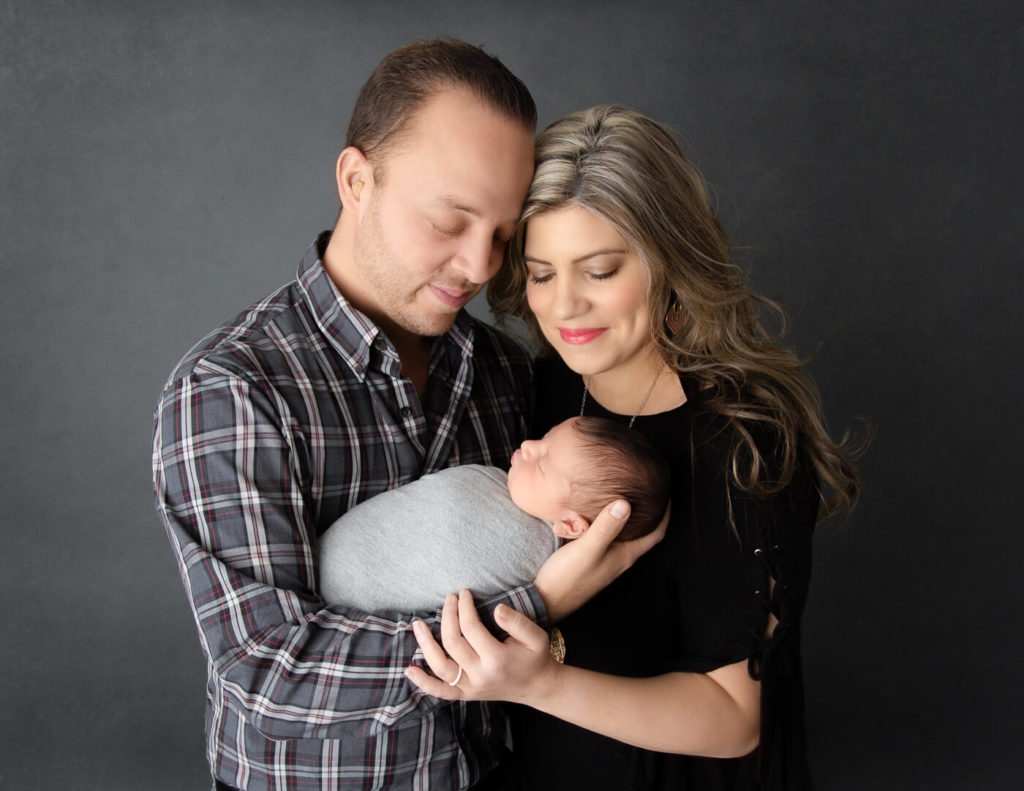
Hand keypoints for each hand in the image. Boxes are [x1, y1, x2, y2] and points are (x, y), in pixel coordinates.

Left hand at [405, 590, 562, 705]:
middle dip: (447, 616)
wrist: (537, 687)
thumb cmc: (536, 657)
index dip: (464, 607)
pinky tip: (410, 670)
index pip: (471, 628)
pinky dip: (423, 683)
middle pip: (452, 643)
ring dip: (426, 645)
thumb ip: (517, 622)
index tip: (464, 593)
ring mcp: (471, 688)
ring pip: (440, 667)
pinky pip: (440, 692)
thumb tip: (496, 609)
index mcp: (497, 658)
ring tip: (418, 625)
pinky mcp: (466, 695)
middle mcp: (480, 675)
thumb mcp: (536, 636)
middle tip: (449, 598)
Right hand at [534, 500, 668, 622]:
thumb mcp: (588, 548)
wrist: (545, 600)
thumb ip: (606, 527)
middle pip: (642, 532)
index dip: (665, 514)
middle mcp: (619, 558)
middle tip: (643, 489)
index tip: (665, 494)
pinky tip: (594, 512)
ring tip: (620, 495)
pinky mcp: (591, 559)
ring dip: (624, 516)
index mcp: (625, 555)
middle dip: (646, 512)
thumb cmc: (568, 578)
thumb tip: (626, 504)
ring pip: (622, 534)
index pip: (656, 534)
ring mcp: (605, 559)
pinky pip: (605, 536)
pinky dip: (605, 522)